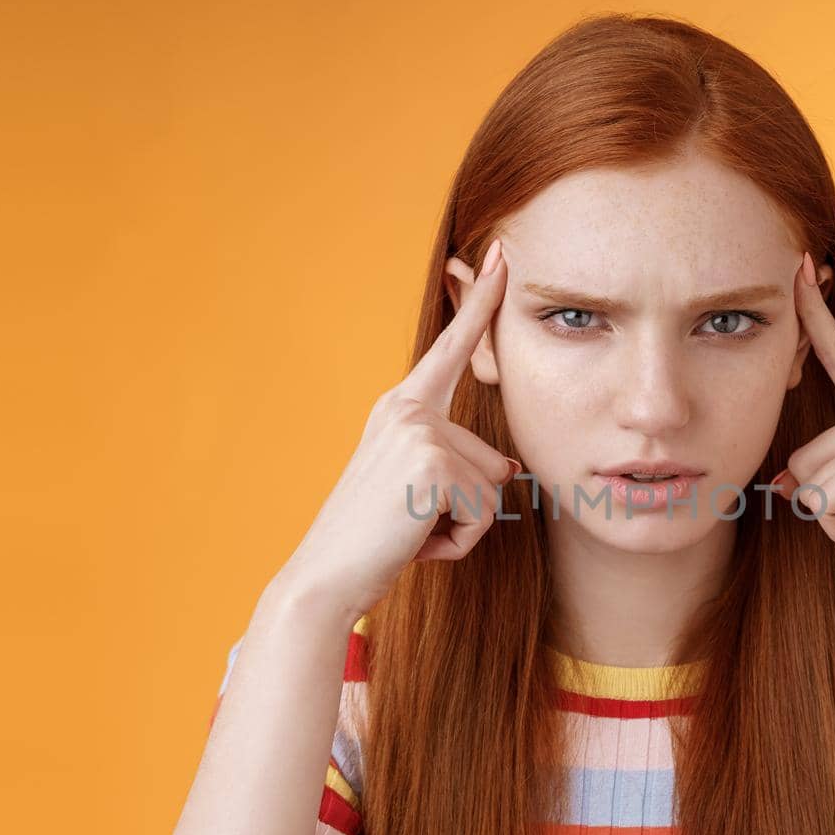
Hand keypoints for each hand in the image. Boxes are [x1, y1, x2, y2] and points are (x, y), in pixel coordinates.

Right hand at [271, 238, 519, 620]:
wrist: (325, 576)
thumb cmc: (372, 540)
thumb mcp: (415, 490)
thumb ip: (456, 466)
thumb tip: (508, 469)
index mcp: (401, 407)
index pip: (451, 349)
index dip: (480, 303)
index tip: (500, 258)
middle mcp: (407, 409)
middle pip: (493, 460)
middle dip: (467, 507)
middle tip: (409, 521)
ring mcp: (419, 432)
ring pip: (492, 489)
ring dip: (461, 526)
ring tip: (410, 531)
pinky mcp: (432, 464)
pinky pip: (483, 513)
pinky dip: (458, 543)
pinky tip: (415, 542)